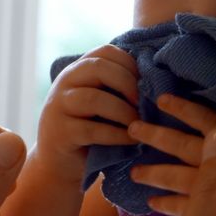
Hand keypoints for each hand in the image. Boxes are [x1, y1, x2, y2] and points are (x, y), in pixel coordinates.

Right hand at [37, 45, 138, 183]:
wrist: (59, 162)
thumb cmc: (89, 128)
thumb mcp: (101, 101)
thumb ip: (117, 87)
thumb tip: (156, 80)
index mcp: (78, 70)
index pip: (106, 52)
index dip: (130, 64)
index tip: (146, 83)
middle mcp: (65, 82)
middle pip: (98, 67)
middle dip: (127, 84)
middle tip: (144, 103)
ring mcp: (59, 107)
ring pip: (94, 99)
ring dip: (123, 111)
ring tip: (138, 123)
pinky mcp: (61, 132)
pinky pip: (92, 130)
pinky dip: (117, 135)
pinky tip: (131, 140)